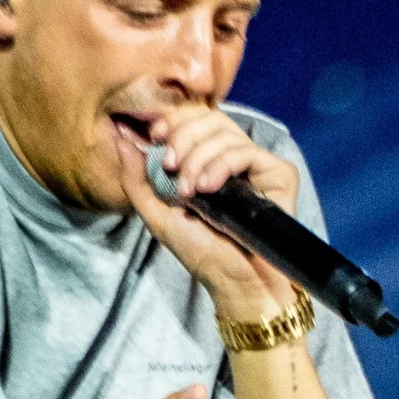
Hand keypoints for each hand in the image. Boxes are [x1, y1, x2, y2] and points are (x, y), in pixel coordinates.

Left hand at [114, 109, 300, 323]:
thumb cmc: (201, 253)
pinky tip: (211, 189)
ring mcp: (258, 165)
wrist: (236, 281)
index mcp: (208, 160)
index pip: (194, 119)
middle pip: (209, 117)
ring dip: (199, 158)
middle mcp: (234, 158)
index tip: (155, 136)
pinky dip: (223, 164)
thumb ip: (136, 177)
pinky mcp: (279, 174)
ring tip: (192, 191)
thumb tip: (119, 136)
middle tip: (172, 167)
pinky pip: (248, 151)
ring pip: (226, 133)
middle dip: (183, 138)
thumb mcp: (157, 214)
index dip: (174, 119)